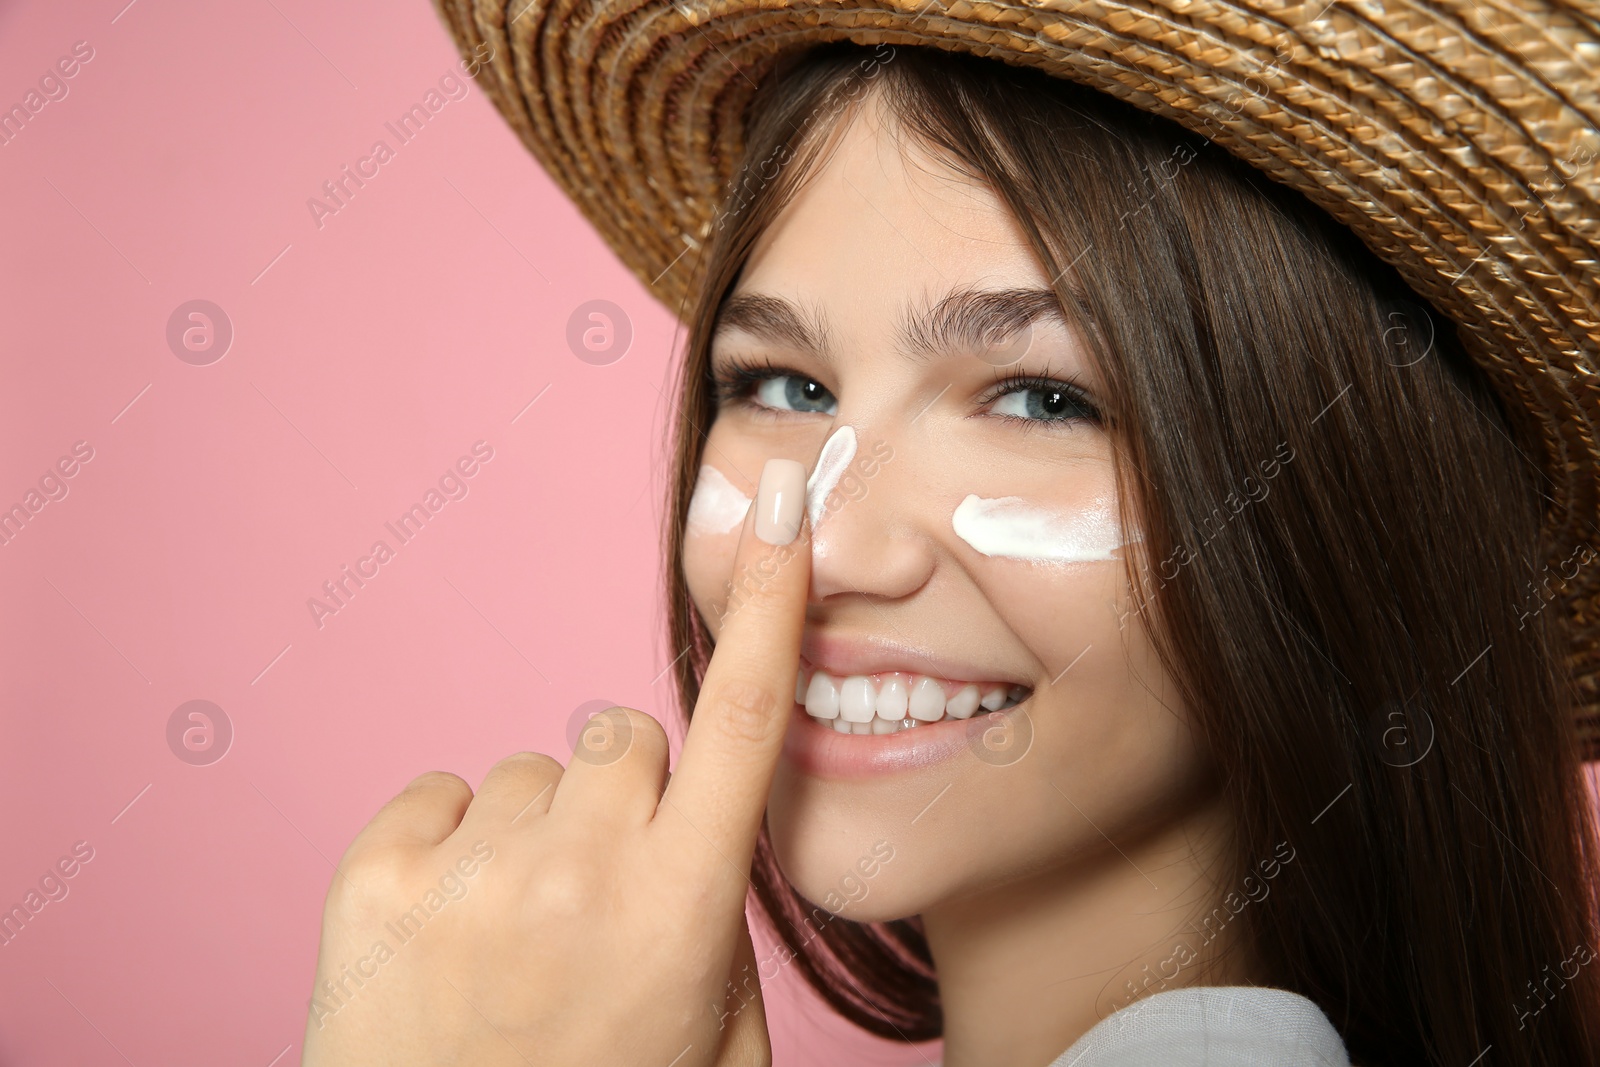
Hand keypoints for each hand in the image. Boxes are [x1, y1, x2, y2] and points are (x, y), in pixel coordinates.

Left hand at [301, 458, 811, 1065]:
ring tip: (514, 938)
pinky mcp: (376, 878)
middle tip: (597, 893)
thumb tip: (689, 837)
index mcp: (683, 906)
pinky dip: (451, 846)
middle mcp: (582, 868)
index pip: (745, 720)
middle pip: (623, 736)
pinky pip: (439, 797)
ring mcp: (472, 870)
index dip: (771, 603)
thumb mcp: (713, 1042)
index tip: (779, 506)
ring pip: (530, 771)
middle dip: (623, 793)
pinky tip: (450, 931)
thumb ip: (716, 923)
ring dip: (535, 832)